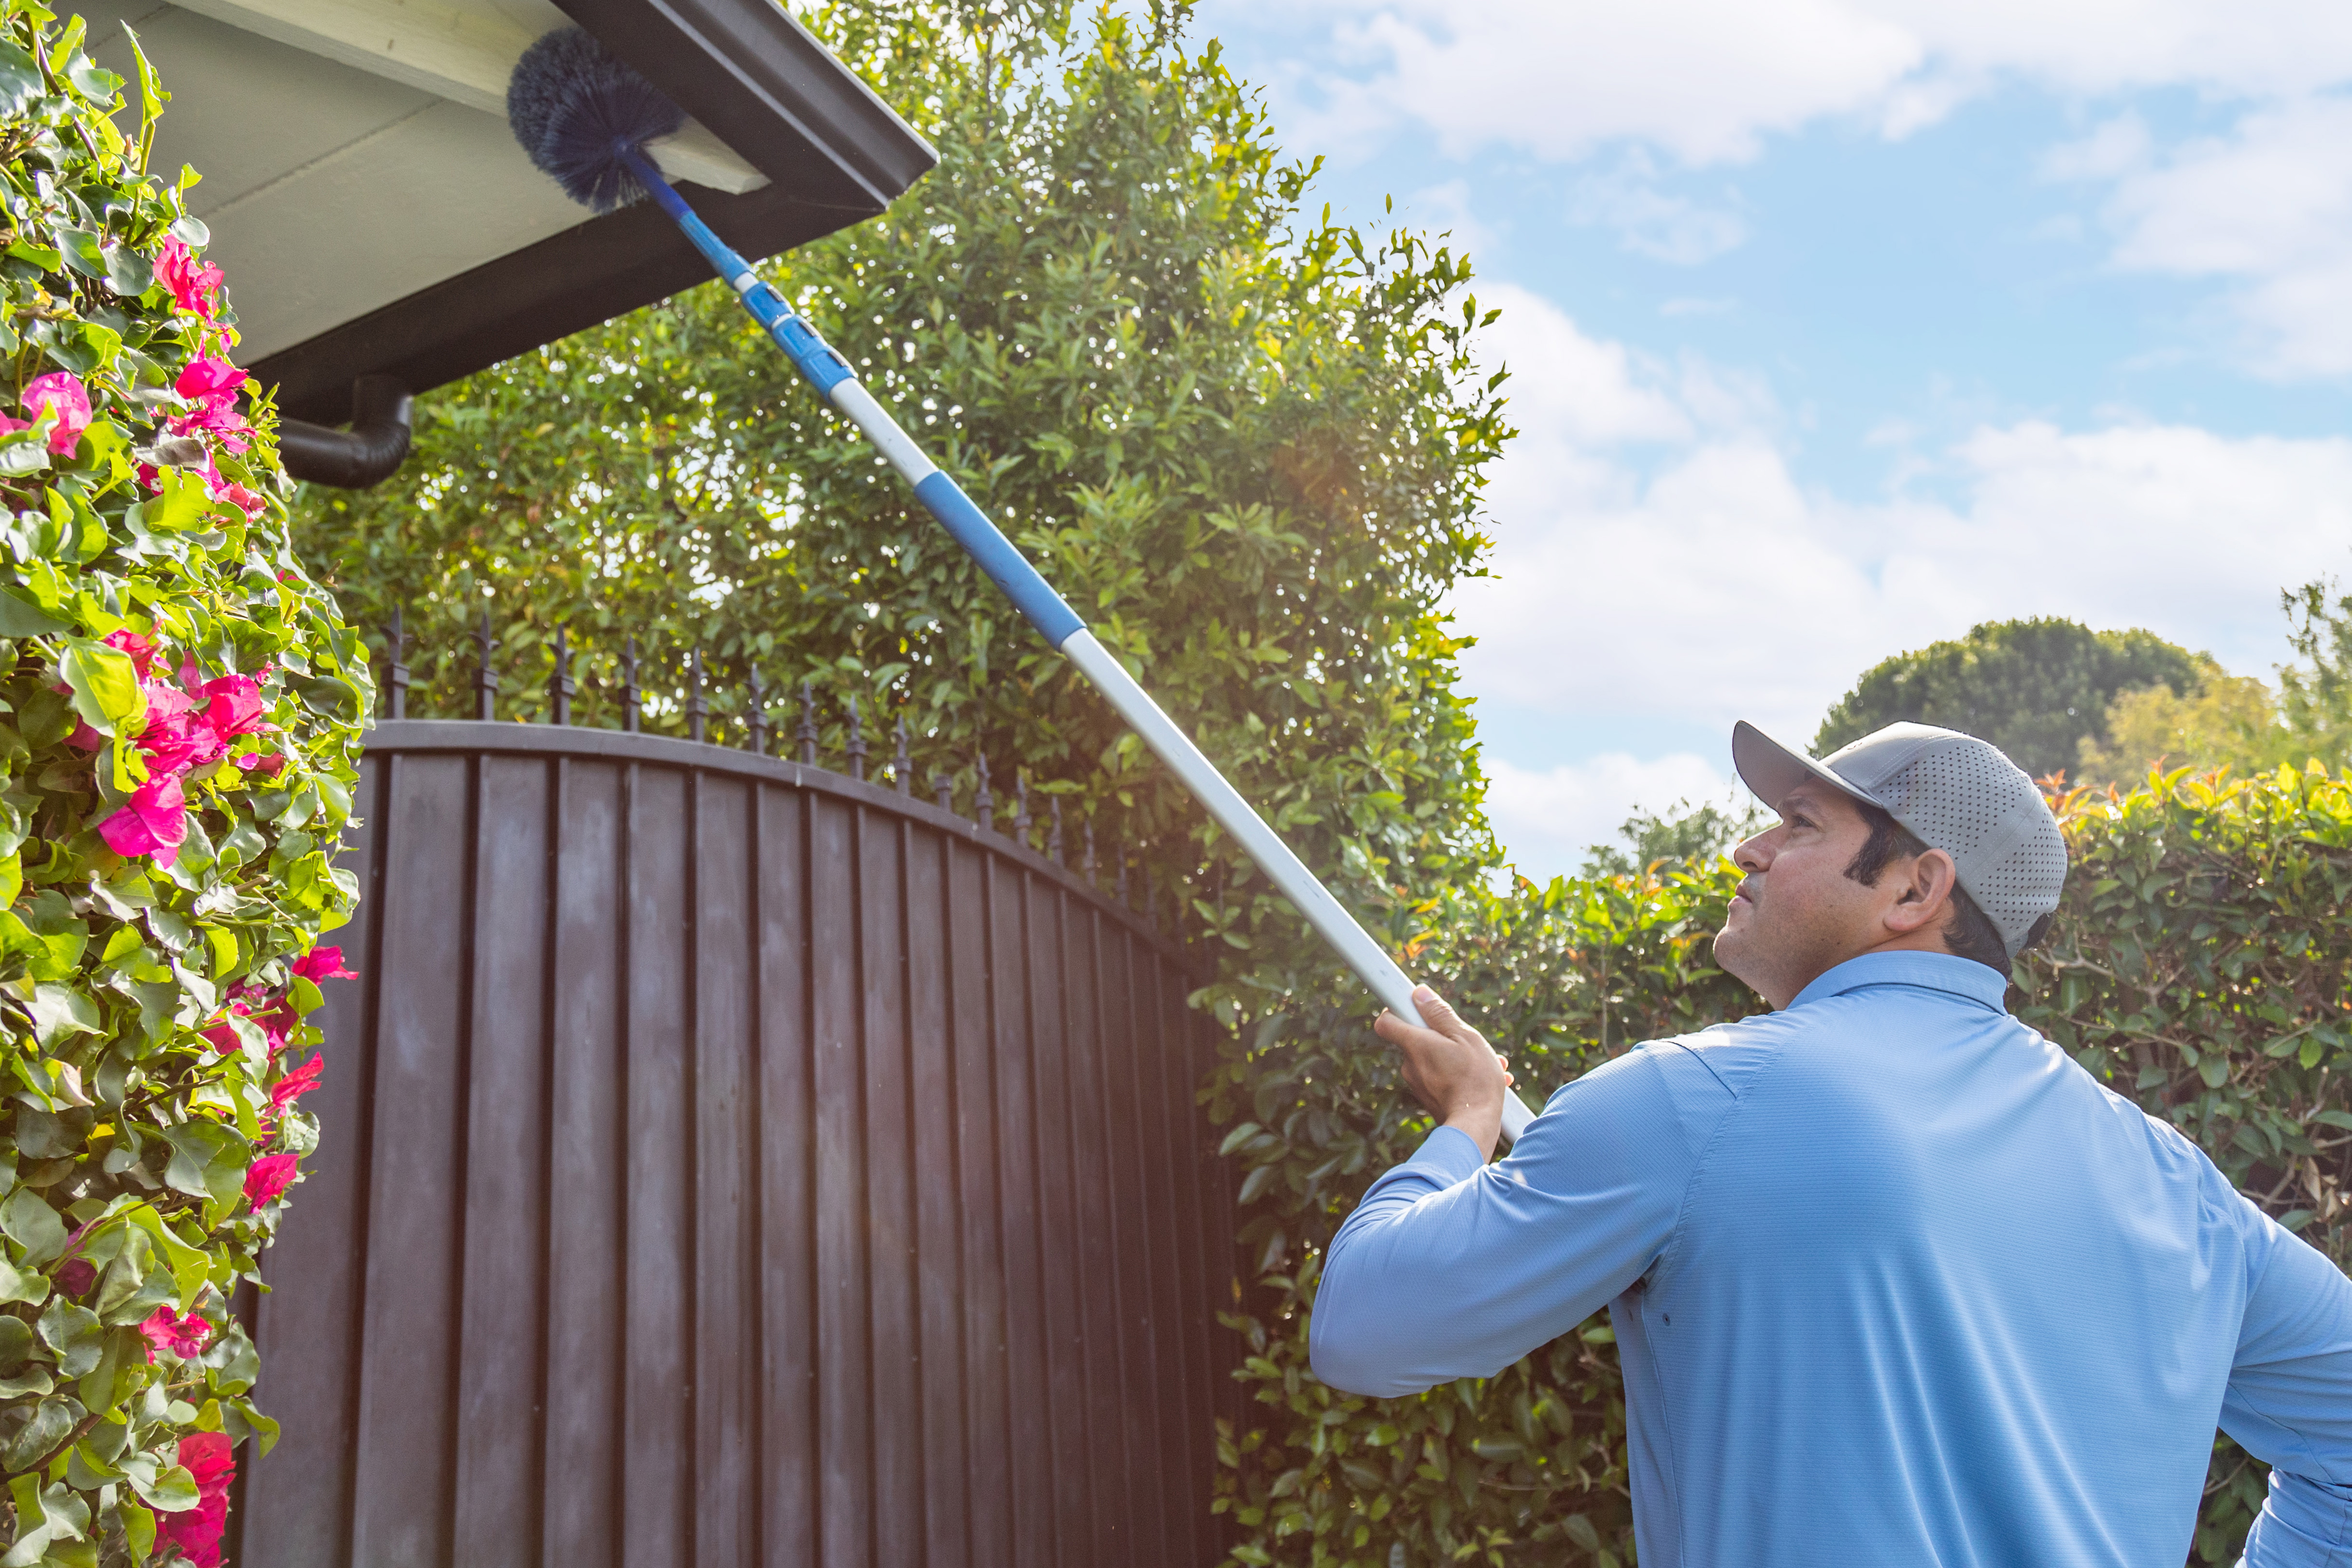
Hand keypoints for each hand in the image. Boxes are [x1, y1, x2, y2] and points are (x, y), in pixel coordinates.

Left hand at [1374, 986, 1512, 1160]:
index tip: (1415, 1006)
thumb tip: (1419, 994)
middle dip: (1440, 1035)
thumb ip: (1440, 1015)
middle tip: (1466, 1040)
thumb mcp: (1464, 1037)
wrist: (1475, 1126)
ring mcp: (1417, 1083)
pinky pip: (1438, 1076)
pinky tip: (1480, 1077)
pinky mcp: (1428, 1097)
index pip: (1387, 1021)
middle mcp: (1409, 1065)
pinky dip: (1455, 1073)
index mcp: (1414, 1045)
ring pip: (1432, 1057)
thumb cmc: (1474, 1079)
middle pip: (1417, 1038)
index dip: (1398, 1009)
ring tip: (1485, 1063)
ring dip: (1454, 1055)